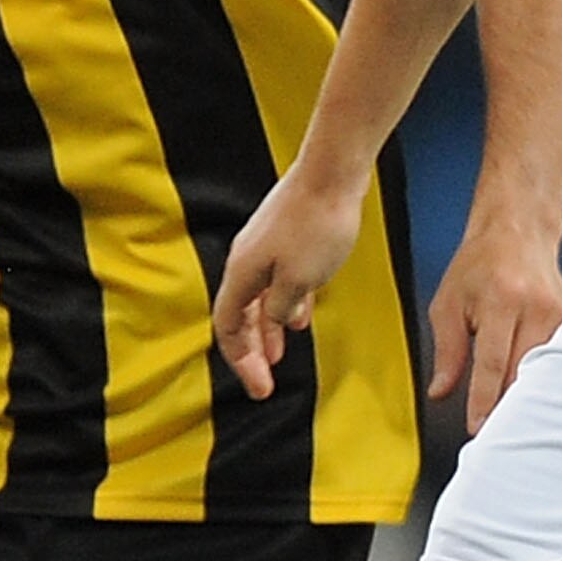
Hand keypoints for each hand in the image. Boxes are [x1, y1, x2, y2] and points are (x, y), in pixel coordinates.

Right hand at [214, 166, 369, 400]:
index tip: (259, 387)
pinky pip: (277, 281)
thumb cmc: (317, 224)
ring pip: (260, 299)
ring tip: (278, 355)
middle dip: (252, 351)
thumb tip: (275, 321)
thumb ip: (281, 307)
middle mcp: (247, 261)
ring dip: (268, 330)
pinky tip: (298, 317)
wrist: (333, 172)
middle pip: (240, 315)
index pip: (228, 326)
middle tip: (265, 381)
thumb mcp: (300, 280)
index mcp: (242, 273)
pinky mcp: (286, 238)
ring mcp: (266, 248)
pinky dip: (284, 304)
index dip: (240, 360)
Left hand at [428, 211, 561, 428]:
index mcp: (501, 301)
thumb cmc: (480, 264)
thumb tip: (440, 392)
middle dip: (508, 407)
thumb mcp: (449, 302)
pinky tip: (533, 398)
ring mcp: (557, 315)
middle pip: (523, 372)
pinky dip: (543, 380)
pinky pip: (556, 361)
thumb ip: (447, 351)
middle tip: (494, 436)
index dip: (484, 399)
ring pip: (544, 370)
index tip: (478, 427)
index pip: (493, 362)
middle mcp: (534, 308)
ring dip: (527, 397)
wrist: (518, 231)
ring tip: (513, 422)